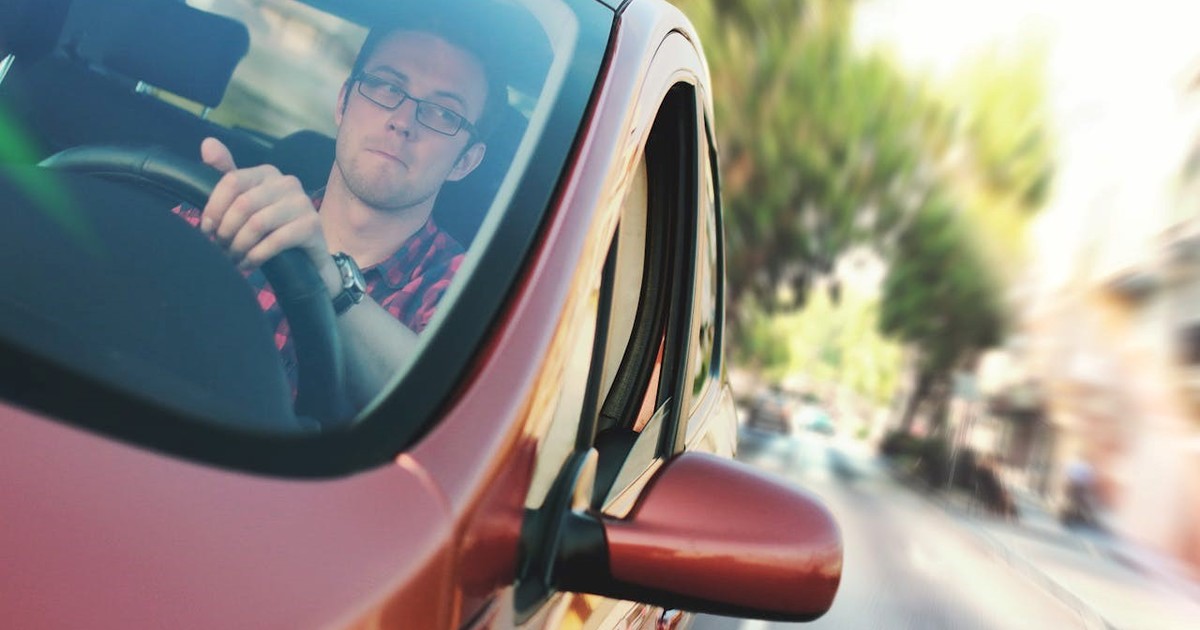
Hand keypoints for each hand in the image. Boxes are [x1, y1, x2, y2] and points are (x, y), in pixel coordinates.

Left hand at [199, 137, 336, 290]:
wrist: (307, 258)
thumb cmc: (271, 229)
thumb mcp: (246, 204)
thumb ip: (226, 176)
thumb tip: (207, 144)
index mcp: (267, 173)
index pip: (232, 181)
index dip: (214, 208)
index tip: (207, 230)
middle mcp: (287, 182)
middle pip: (243, 204)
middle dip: (226, 231)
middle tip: (220, 249)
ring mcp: (302, 203)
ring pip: (257, 223)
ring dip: (239, 246)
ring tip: (233, 258)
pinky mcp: (312, 226)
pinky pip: (275, 241)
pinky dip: (256, 256)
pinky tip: (248, 264)